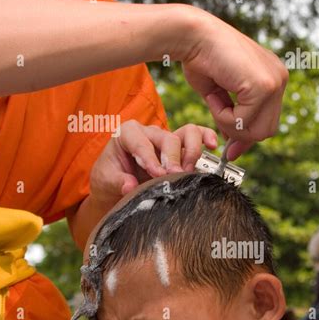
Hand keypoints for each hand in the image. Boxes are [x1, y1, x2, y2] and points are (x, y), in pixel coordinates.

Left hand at [89, 119, 217, 208]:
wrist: (116, 186)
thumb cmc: (110, 178)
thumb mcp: (105, 180)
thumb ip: (116, 181)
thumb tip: (130, 186)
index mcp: (127, 133)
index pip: (140, 141)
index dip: (150, 157)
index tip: (157, 174)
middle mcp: (149, 132)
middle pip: (167, 138)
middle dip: (171, 157)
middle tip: (172, 176)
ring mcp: (166, 139)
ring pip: (187, 133)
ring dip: (191, 152)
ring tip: (187, 171)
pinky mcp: (180, 149)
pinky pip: (197, 136)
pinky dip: (206, 137)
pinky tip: (213, 146)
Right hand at [175, 7, 288, 159]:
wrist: (192, 36)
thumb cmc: (200, 58)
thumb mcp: (219, 95)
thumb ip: (232, 117)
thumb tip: (234, 146)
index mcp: (271, 77)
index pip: (268, 120)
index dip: (247, 135)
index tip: (230, 148)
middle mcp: (279, 78)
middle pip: (267, 129)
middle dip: (240, 135)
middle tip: (220, 129)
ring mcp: (274, 81)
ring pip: (256, 130)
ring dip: (229, 124)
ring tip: (214, 100)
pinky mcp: (263, 86)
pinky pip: (242, 121)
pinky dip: (222, 116)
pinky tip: (214, 95)